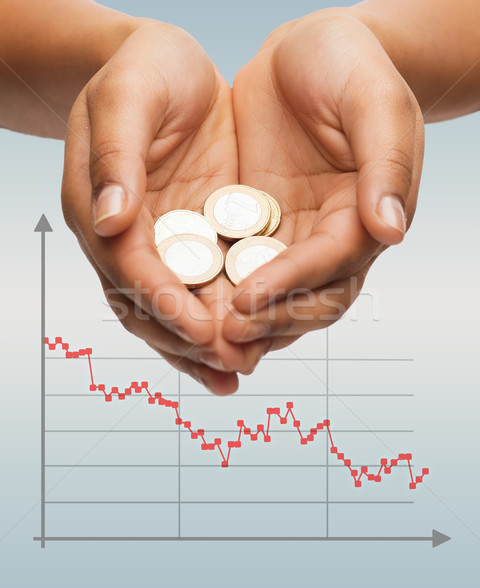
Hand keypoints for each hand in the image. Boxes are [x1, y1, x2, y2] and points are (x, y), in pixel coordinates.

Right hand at [62, 22, 264, 394]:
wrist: (170, 68)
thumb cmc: (143, 71)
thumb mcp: (127, 97)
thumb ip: (117, 155)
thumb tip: (111, 220)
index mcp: (100, 208)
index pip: (129, 267)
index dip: (163, 301)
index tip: (201, 329)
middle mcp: (129, 236)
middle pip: (148, 303)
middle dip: (187, 338)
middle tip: (230, 365)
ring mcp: (164, 241)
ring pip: (177, 307)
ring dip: (204, 345)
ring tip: (238, 372)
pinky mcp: (198, 237)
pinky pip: (208, 287)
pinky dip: (224, 319)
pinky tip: (249, 344)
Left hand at [223, 11, 423, 347]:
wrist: (305, 50)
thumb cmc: (347, 63)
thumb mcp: (374, 102)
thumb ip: (386, 164)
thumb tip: (390, 230)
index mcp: (366, 213)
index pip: (333, 263)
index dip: (294, 284)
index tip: (249, 298)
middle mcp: (331, 235)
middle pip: (310, 297)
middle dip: (270, 320)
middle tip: (225, 336)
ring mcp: (293, 233)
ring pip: (274, 295)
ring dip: (245, 321)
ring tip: (205, 338)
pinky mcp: (257, 225)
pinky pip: (239, 266)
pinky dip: (219, 291)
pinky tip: (189, 303)